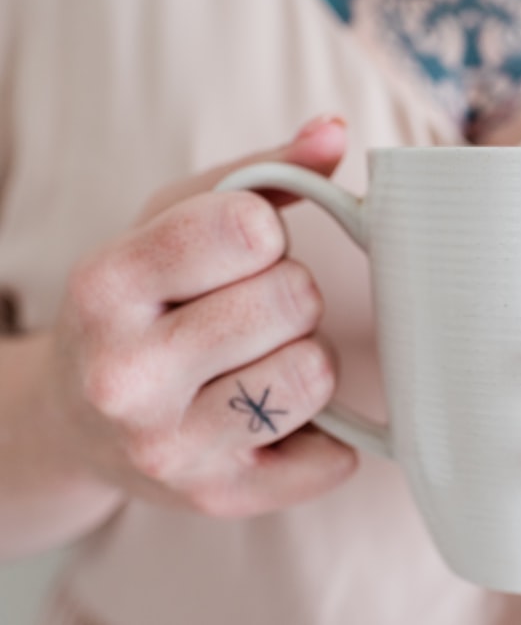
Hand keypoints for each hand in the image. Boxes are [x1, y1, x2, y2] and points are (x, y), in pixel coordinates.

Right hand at [39, 116, 356, 516]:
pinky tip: (275, 421)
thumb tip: (335, 130)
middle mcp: (125, 374)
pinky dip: (321, 435)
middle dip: (289, 296)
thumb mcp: (174, 222)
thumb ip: (260, 173)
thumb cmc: (142, 306)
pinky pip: (331, 457)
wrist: (75, 424)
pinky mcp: (216, 499)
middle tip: (251, 314)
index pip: (249, 228)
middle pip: (293, 299)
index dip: (263, 234)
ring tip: (260, 362)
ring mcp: (168, 448)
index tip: (239, 253)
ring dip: (307, 359)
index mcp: (107, 285)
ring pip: (314, 373)